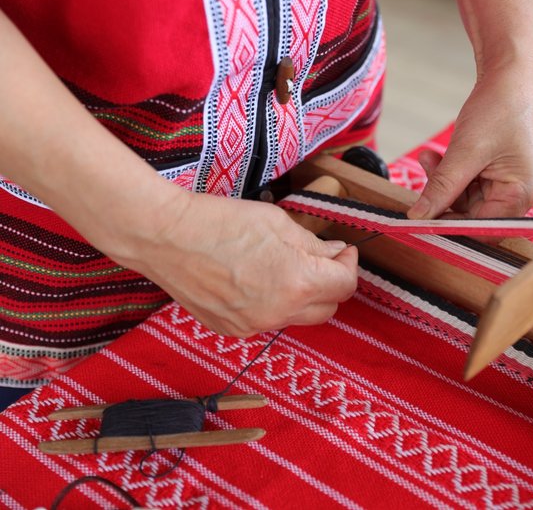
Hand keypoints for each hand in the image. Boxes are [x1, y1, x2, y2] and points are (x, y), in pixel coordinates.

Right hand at [114, 192, 357, 337]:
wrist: (163, 237)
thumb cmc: (219, 222)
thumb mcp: (278, 222)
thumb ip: (312, 244)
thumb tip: (333, 254)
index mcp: (297, 283)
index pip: (345, 285)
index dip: (349, 265)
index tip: (343, 251)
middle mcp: (279, 313)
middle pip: (327, 308)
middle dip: (330, 284)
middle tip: (322, 259)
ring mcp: (253, 327)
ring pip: (297, 318)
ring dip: (302, 297)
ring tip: (285, 268)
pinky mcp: (231, 330)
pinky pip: (267, 322)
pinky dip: (273, 305)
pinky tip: (257, 281)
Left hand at [407, 69, 532, 220]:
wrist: (510, 75)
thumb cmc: (498, 108)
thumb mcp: (464, 152)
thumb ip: (441, 188)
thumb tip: (418, 217)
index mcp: (524, 193)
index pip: (483, 227)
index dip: (450, 224)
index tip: (420, 217)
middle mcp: (524, 195)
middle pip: (474, 215)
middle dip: (444, 197)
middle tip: (422, 174)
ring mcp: (515, 185)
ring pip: (467, 201)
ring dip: (444, 183)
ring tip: (428, 157)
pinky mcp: (503, 176)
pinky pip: (471, 186)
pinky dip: (452, 175)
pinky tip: (437, 157)